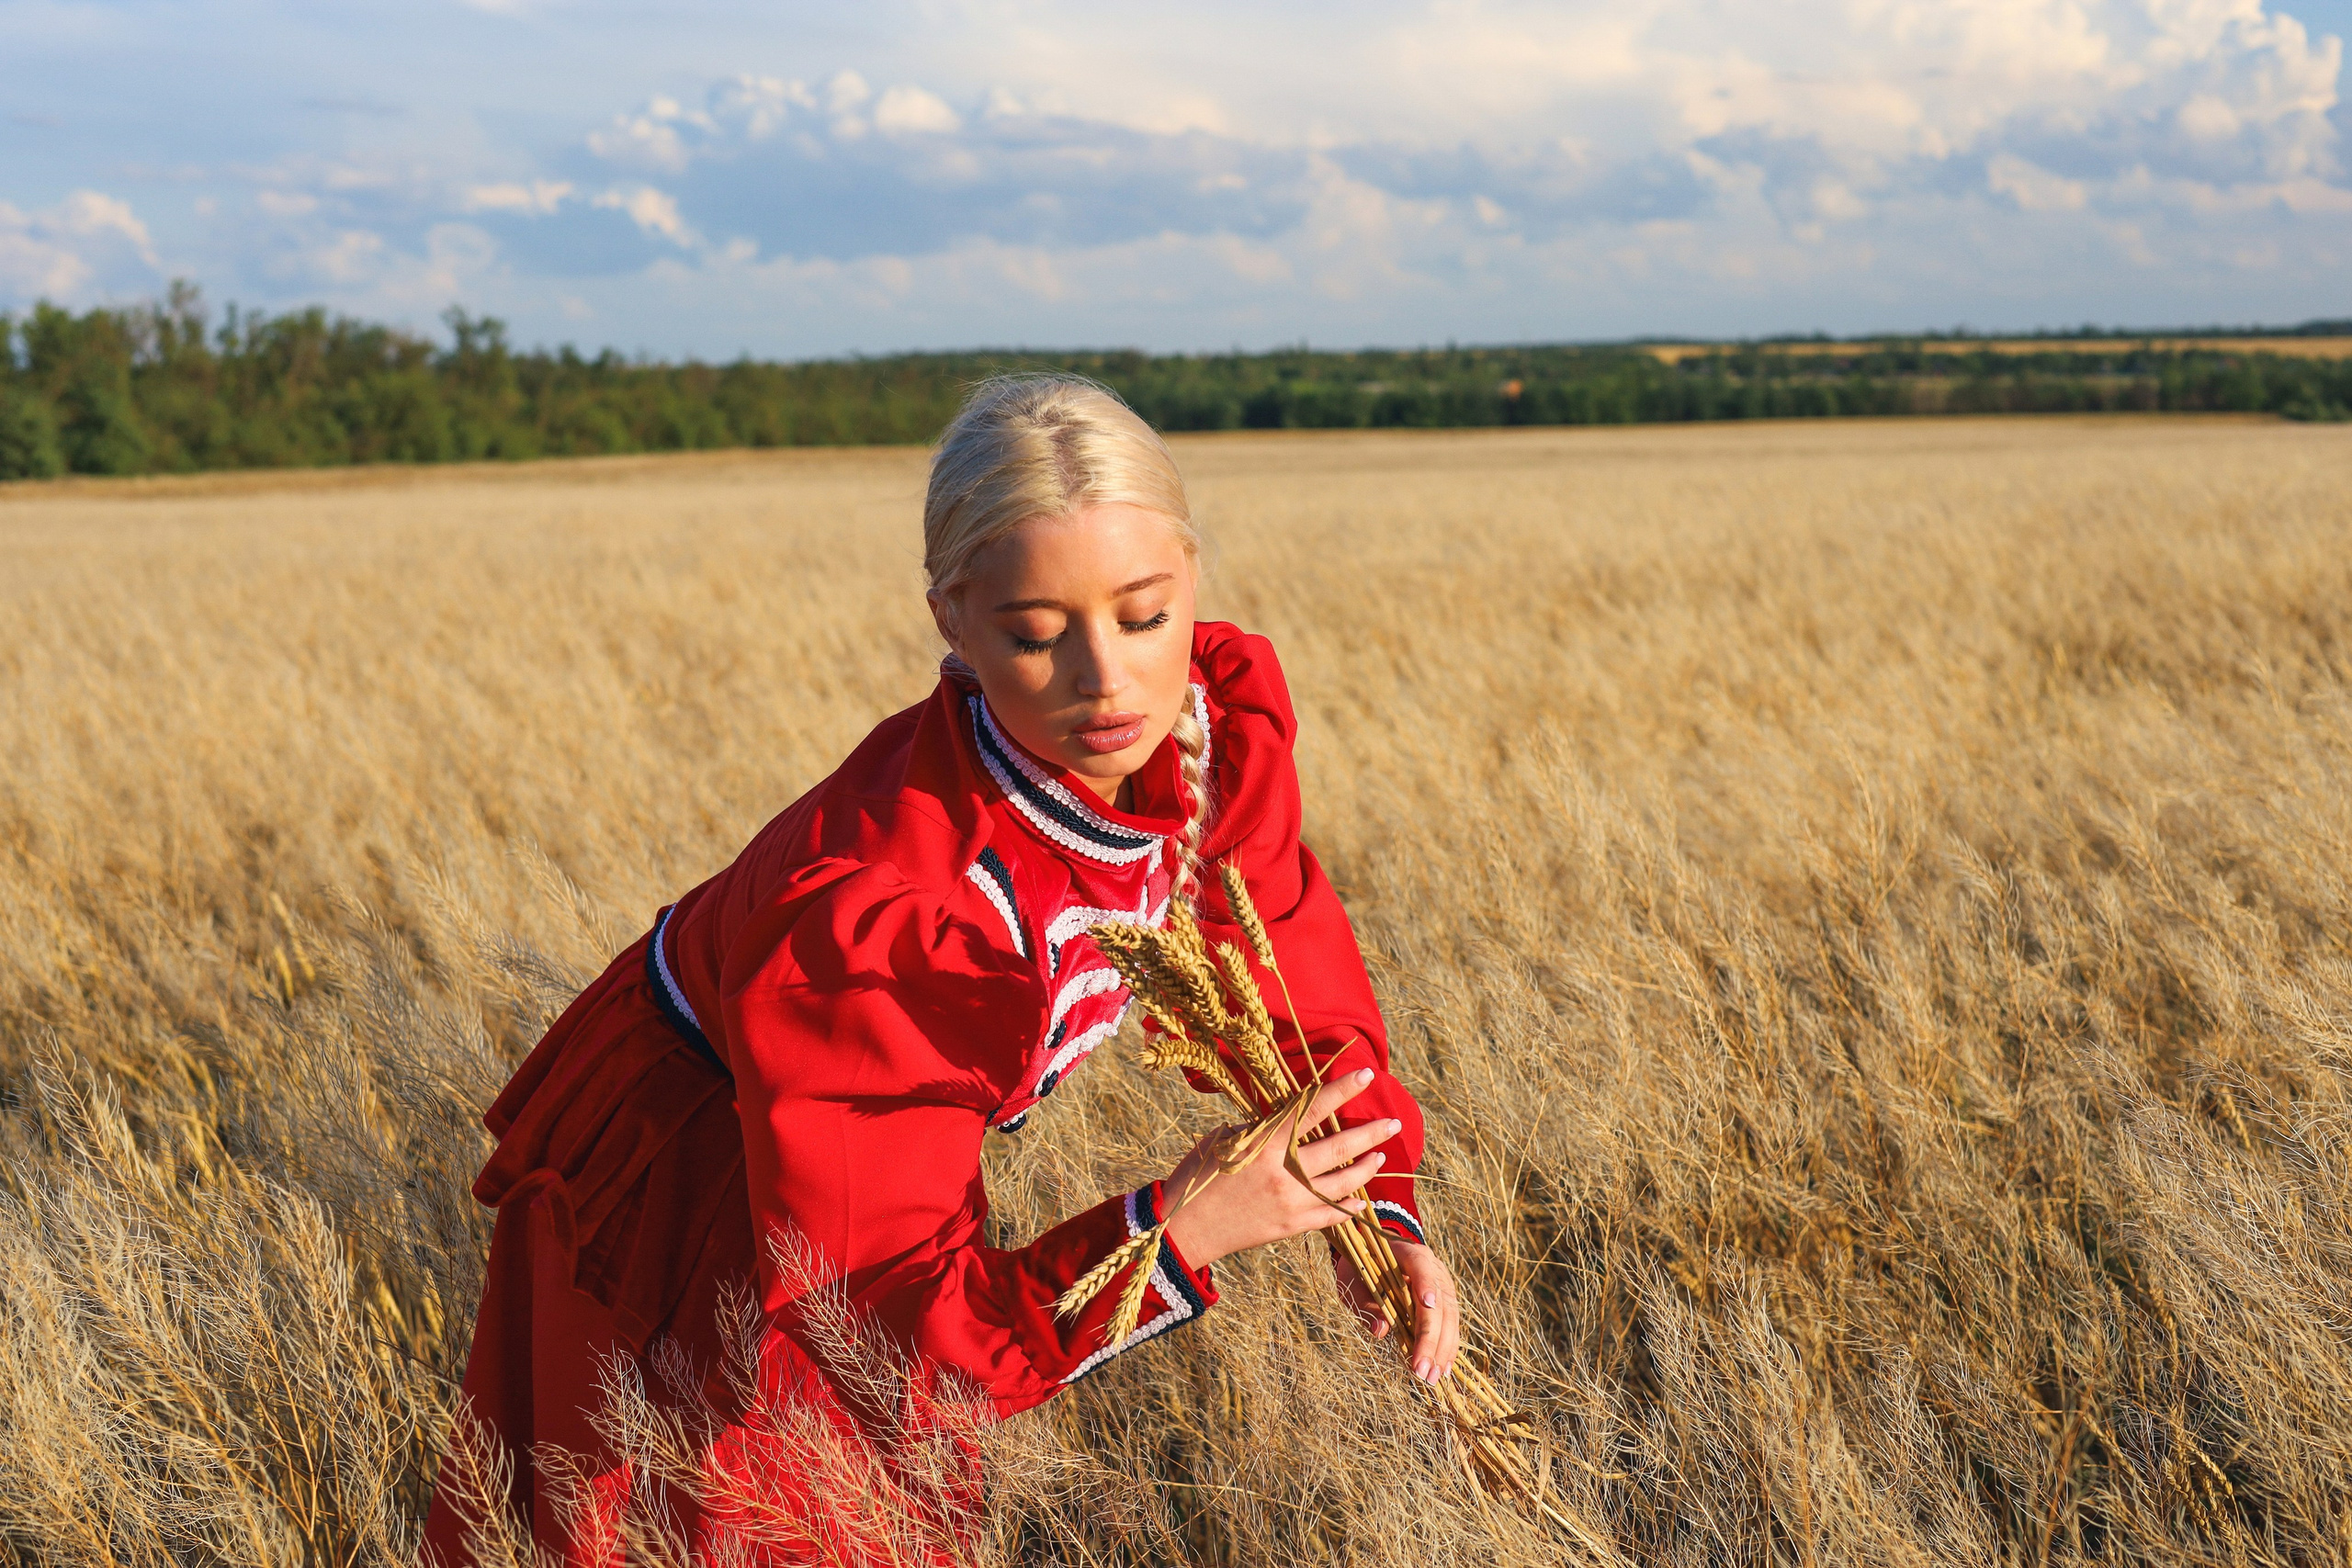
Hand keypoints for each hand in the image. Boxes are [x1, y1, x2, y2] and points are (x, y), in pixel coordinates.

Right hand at [1161, 1069, 1395, 1268]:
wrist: (1184, 1227)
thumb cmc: (1199, 1175)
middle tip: (1392, 1122)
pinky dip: (1350, 1203)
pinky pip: (1331, 1213)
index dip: (1341, 1090)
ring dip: (1366, 1166)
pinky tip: (1362, 1196)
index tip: (1366, 1075)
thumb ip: (1262, 1128)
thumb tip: (1291, 1118)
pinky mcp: (1291, 1226)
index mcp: (1266, 1143)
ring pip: (1343, 1182)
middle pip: (1339, 1147)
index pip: (1313, 1109)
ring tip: (1380, 1154)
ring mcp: (1292, 1201)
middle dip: (1370, 1132)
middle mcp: (1285, 1171)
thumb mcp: (1227, 1139)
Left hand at [1333, 1235, 1459, 1382]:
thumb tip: (1381, 1331)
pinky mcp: (1446, 1303)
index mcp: (1409, 1254)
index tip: (1428, 1305)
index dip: (1426, 1284)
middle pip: (1440, 1303)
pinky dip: (1446, 1348)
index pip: (1421, 1266)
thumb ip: (1365, 1303)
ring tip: (1432, 1378)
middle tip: (1421, 1370)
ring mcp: (1444, 1286)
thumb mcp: (1354, 1282)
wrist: (1374, 1257)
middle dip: (1431, 1338)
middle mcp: (1434, 1268)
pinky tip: (1441, 1369)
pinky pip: (1451, 1326)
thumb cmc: (1361, 1270)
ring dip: (1442, 1350)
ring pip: (1450, 1318)